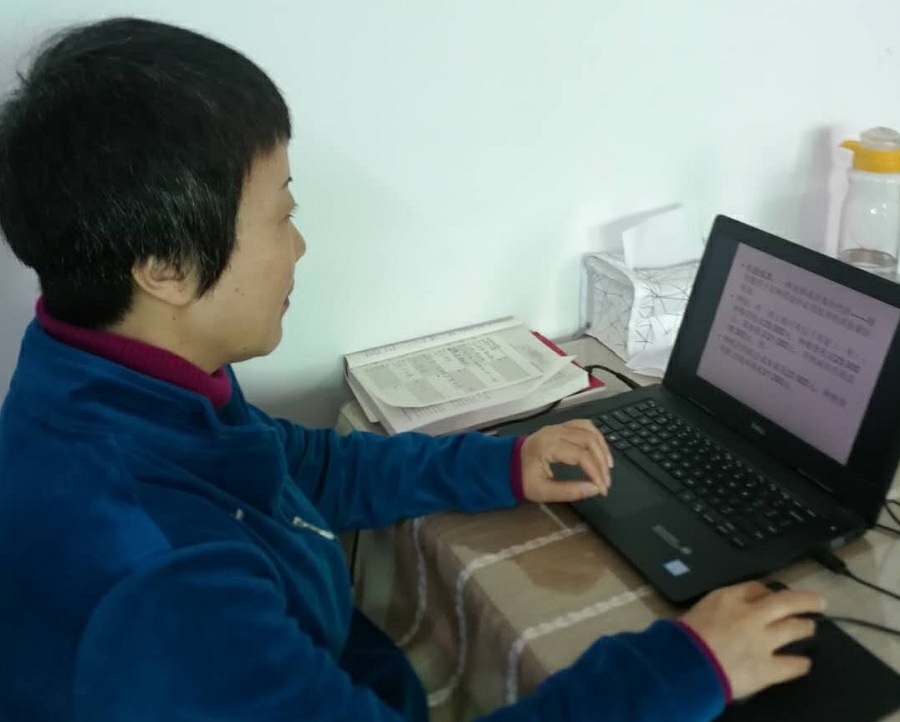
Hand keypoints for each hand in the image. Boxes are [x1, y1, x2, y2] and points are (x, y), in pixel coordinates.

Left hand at [519, 420, 612, 502]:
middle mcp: (554, 432)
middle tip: (606, 481)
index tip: (602, 488)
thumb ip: (569, 491)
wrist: (504, 465)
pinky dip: (594, 437)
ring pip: (588, 429)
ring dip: (601, 446)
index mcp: (548, 446)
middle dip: (602, 461)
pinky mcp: (559, 427)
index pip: (581, 455)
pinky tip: (600, 451)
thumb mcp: (543, 491)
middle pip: (588, 440)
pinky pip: (582, 425)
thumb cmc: (522, 479)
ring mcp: (557, 427)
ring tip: (607, 466)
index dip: (596, 472)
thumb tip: (594, 489)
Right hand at [680, 581, 824, 700]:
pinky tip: (804, 664)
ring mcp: (762, 641)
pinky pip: (793, 665)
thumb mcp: (696, 612)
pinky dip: (800, 664)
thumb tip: (725, 616)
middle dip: (805, 600)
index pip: (755, 588)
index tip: (772, 594)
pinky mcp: (767, 668)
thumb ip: (716, 611)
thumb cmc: (682, 639)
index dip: (768, 591)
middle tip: (818, 602)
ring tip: (810, 628)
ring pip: (795, 628)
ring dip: (805, 627)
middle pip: (786, 601)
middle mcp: (750, 615)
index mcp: (728, 599)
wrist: (683, 665)